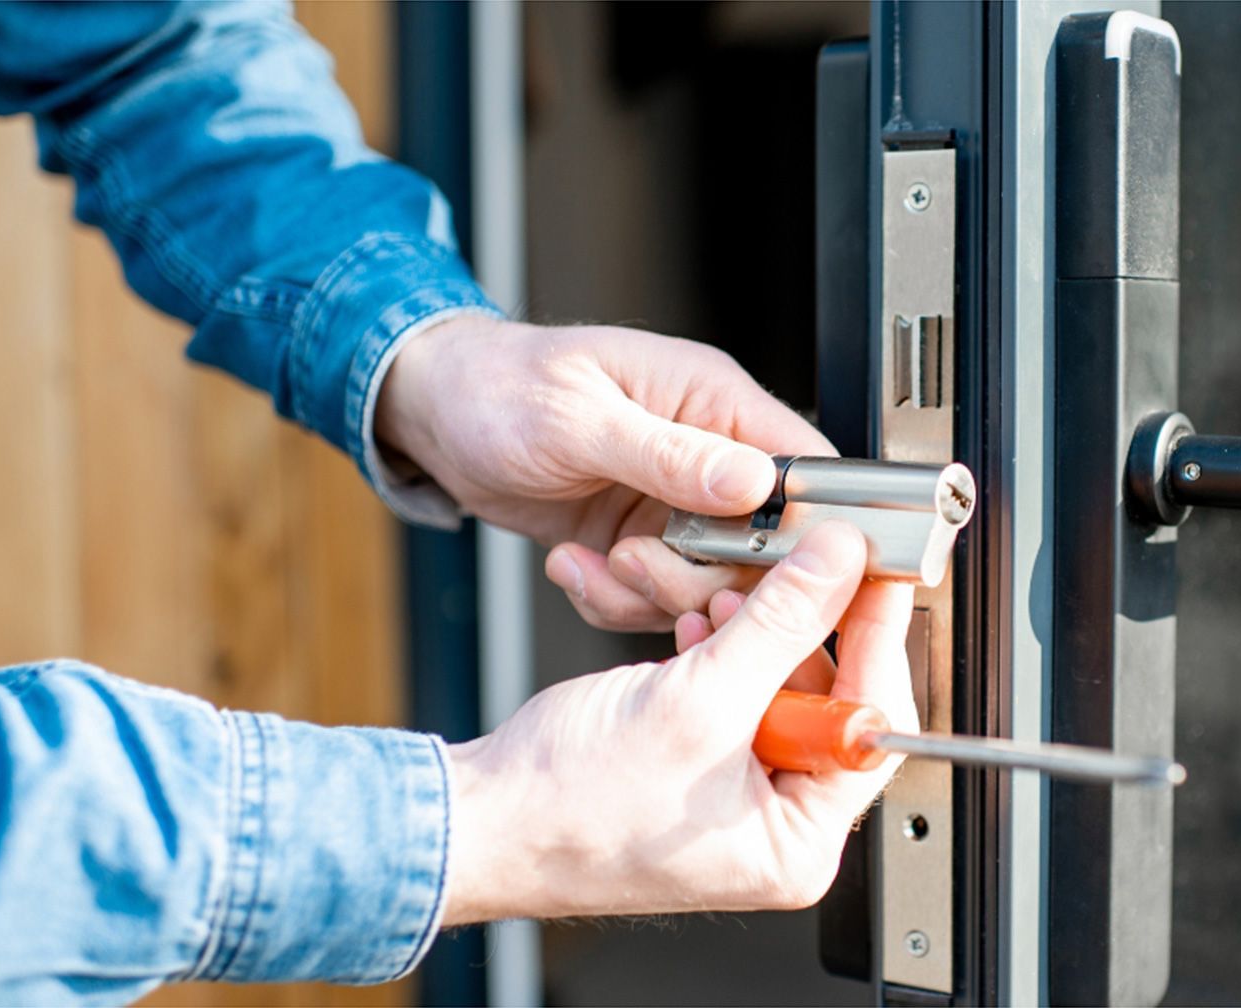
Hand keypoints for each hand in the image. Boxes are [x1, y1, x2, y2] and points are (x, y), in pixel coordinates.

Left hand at [378, 317, 833, 629]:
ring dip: (648, 593)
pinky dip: (612, 600)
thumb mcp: (578, 418)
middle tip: (636, 564)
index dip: (804, 527)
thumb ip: (669, 453)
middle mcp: (708, 454)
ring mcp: (676, 504)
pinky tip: (572, 566)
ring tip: (593, 564)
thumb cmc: (498, 385)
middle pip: (763, 545)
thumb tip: (755, 481)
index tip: (762, 567)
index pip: (805, 467)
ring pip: (710, 583)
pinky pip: (656, 597)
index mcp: (714, 400)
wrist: (435, 413)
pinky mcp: (641, 541)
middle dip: (702, 575)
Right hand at [438, 523, 917, 923]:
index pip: (872, 725)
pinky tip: (696, 625)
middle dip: (798, 628)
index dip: (876, 639)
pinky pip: (735, 690)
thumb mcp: (698, 700)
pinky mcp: (700, 763)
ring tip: (720, 596)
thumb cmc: (567, 808)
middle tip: (799, 566)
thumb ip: (781, 623)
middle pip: (830, 698)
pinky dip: (719, 649)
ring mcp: (737, 794)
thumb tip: (839, 566)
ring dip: (751, 629)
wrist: (479, 819)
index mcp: (799, 842)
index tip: (877, 575)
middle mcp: (777, 825)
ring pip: (777, 683)